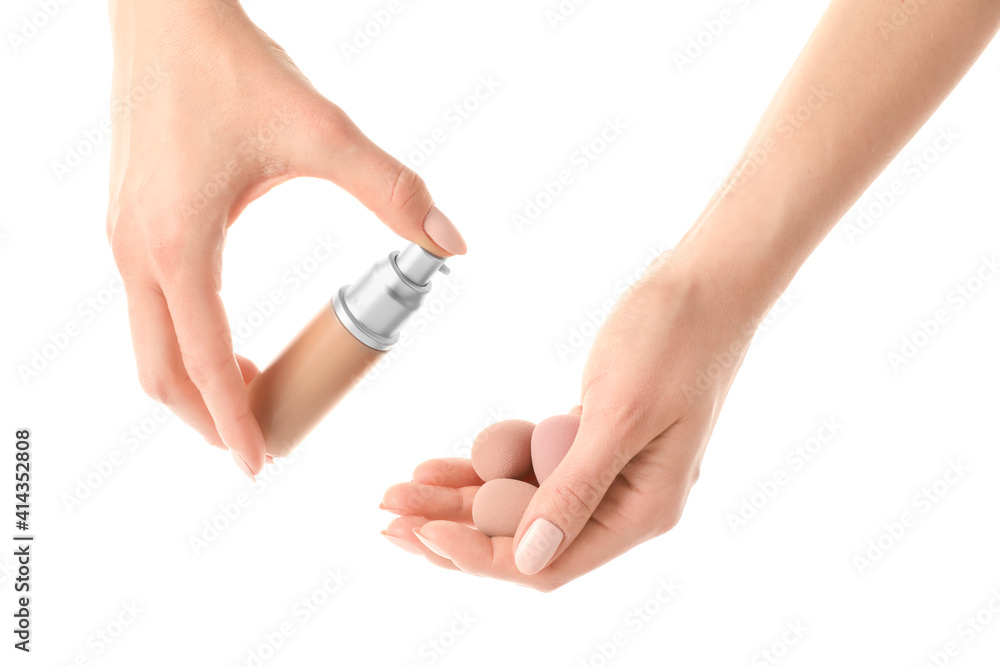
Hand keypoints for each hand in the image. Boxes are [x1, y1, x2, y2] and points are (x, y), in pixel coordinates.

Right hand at [106, 0, 465, 478]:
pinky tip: (226, 337)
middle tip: (261, 441)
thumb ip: (391, 192)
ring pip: (146, 345)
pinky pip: (146, 309)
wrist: (165, 13)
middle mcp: (136, 251)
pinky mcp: (126, 222)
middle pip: (159, 373)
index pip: (204, 361)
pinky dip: (182, 344)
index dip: (233, 422)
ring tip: (251, 397)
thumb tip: (451, 246)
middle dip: (206, 419)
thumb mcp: (321, 131)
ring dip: (193, 384)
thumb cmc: (233, 69)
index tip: (257, 466)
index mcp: (179, 243)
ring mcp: (123, 238)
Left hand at [380, 252, 763, 589]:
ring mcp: (608, 470)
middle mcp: (625, 501)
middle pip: (524, 537)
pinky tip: (436, 466)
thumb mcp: (620, 415)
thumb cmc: (676, 338)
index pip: (549, 560)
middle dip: (453, 529)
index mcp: (642, 509)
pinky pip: (528, 466)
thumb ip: (575, 491)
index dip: (479, 554)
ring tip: (397, 492)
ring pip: (519, 502)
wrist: (705, 282)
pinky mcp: (590, 438)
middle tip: (388, 517)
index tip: (422, 533)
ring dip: (458, 498)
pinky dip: (484, 466)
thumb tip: (529, 559)